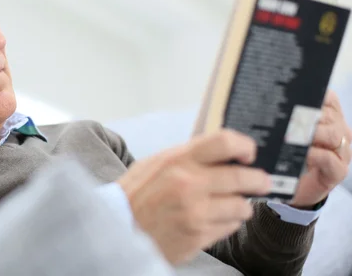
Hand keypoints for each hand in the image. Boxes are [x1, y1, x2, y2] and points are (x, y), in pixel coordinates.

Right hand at [117, 130, 271, 264]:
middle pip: (243, 177)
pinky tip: (213, 219)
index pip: (224, 142)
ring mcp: (195, 212)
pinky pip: (230, 227)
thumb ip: (187, 156)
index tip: (249, 153)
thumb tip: (223, 150)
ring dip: (240, 205)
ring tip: (230, 204)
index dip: (244, 146)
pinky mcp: (198, 237)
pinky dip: (227, 223)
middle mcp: (189, 184)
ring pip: (241, 206)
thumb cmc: (136, 194)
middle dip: (258, 180)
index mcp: (178, 160)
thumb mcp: (155, 164)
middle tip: (261, 182)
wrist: (118, 229)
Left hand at [290, 90, 351, 207]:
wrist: (294, 185)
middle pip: (330, 117)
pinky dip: (314, 154)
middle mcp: (340, 132)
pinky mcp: (338, 171)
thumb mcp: (288, 131)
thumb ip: (285, 116)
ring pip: (332, 135)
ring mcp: (342, 152)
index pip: (329, 99)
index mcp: (331, 118)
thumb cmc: (289, 153)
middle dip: (308, 116)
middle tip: (288, 118)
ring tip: (291, 135)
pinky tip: (300, 153)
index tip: (293, 98)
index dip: (313, 96)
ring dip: (311, 134)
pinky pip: (329, 158)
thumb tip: (269, 102)